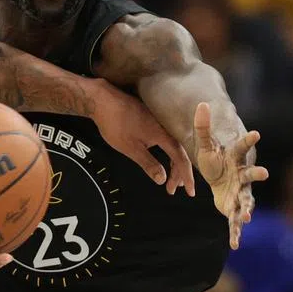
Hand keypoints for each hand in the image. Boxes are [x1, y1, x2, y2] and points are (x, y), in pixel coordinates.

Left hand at [89, 78, 194, 195]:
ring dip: (173, 162)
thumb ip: (148, 164)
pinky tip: (162, 156)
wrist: (103, 100)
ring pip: (172, 145)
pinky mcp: (151, 118)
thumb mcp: (131, 149)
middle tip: (174, 188)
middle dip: (178, 172)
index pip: (181, 158)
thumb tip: (162, 179)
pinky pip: (166, 138)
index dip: (185, 176)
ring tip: (170, 177)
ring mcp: (158, 121)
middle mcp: (164, 127)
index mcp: (162, 135)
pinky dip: (167, 151)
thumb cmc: (115, 124)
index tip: (189, 191)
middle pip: (179, 152)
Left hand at [193, 102, 268, 248]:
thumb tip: (201, 104)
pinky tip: (234, 243)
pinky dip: (235, 232)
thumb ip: (202, 126)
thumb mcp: (204, 144)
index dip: (248, 140)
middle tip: (263, 172)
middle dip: (257, 174)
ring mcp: (241, 192)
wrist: (217, 176)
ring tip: (247, 217)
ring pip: (246, 201)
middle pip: (251, 174)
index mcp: (235, 158)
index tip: (256, 133)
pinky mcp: (235, 208)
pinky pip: (235, 221)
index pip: (242, 146)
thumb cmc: (214, 158)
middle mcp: (243, 175)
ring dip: (247, 209)